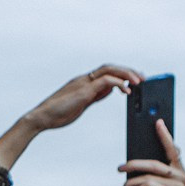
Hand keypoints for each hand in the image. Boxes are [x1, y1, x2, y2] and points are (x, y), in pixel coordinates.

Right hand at [0, 64, 140, 168]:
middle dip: (129, 71)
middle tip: (143, 79)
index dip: (123, 73)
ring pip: (110, 70)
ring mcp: (84, 83)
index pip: (107, 72)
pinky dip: (119, 83)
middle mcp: (84, 79)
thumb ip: (95, 95)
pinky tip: (127, 91)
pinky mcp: (84, 90)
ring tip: (139, 82)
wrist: (41, 118)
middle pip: (111, 67)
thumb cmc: (57, 114)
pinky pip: (106, 81)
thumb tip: (110, 91)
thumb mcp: (81, 104)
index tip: (136, 79)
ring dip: (127, 74)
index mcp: (84, 82)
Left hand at [119, 119, 184, 185]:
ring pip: (148, 176)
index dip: (165, 135)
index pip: (172, 148)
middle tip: (119, 169)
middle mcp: (181, 175)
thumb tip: (135, 161)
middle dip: (133, 164)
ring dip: (131, 183)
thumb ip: (153, 173)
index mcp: (178, 170)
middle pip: (154, 163)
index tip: (157, 122)